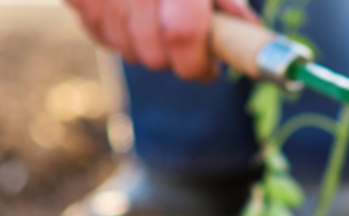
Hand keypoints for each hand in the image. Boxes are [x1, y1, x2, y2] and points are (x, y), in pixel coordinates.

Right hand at [64, 0, 259, 80]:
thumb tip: (249, 32)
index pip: (182, 35)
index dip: (198, 64)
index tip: (210, 69)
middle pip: (153, 54)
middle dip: (174, 60)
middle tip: (188, 48)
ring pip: (125, 49)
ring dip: (146, 48)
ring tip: (159, 23)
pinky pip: (99, 34)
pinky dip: (117, 34)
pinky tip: (130, 12)